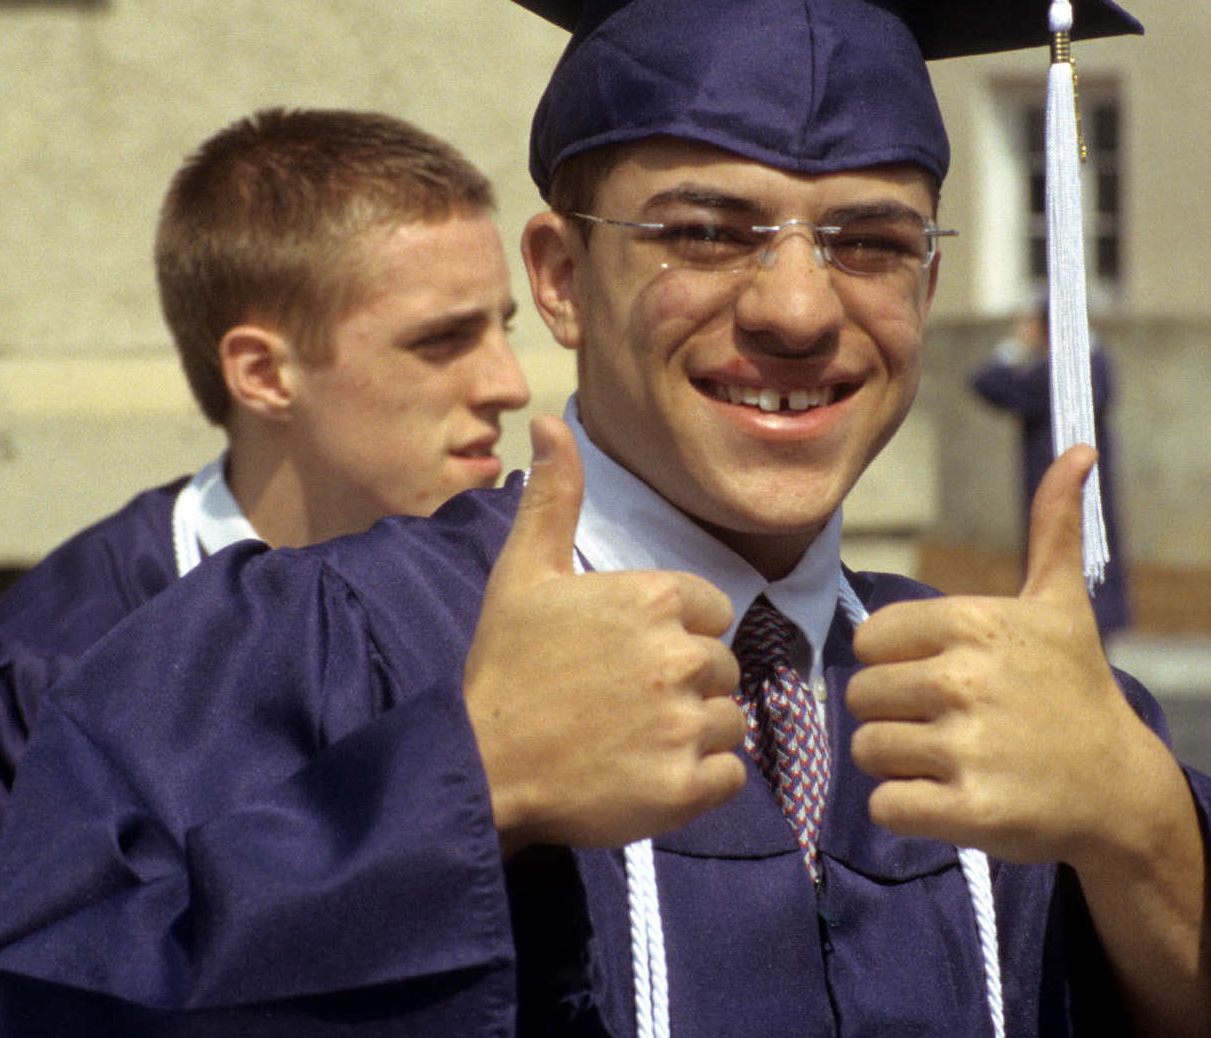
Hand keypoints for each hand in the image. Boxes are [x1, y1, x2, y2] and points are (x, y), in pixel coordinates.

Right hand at [464, 416, 746, 854]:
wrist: (481, 768)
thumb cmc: (505, 668)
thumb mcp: (523, 573)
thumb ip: (555, 497)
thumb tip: (550, 421)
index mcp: (653, 597)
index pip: (710, 611)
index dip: (672, 633)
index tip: (623, 657)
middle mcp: (679, 656)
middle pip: (721, 667)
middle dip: (684, 685)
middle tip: (621, 704)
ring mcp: (684, 724)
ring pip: (729, 722)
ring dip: (692, 735)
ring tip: (630, 741)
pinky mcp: (686, 788)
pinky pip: (729, 777)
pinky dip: (699, 784)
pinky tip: (647, 776)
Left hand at [847, 447, 1210, 1036]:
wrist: (1120, 788)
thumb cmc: (1076, 689)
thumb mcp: (1062, 605)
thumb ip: (1053, 526)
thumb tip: (1080, 449)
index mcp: (977, 623)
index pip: (870, 640)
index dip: (895, 663)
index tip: (944, 676)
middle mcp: (969, 679)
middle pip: (863, 695)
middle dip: (895, 714)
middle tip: (951, 725)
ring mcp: (969, 747)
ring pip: (868, 750)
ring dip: (899, 764)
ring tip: (954, 760)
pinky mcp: (970, 812)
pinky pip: (885, 806)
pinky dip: (908, 809)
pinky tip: (952, 799)